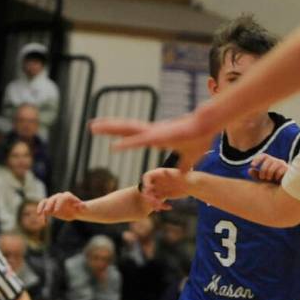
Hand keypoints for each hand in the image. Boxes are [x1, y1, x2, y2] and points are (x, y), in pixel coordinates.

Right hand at [38, 191, 84, 220]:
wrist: (75, 211)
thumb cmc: (80, 209)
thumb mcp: (82, 209)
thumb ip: (82, 207)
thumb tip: (81, 206)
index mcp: (67, 196)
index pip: (62, 197)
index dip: (58, 203)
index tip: (56, 211)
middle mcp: (59, 197)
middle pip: (52, 199)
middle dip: (49, 205)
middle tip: (46, 212)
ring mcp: (53, 202)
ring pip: (45, 202)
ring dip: (41, 207)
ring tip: (40, 214)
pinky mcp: (50, 208)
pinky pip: (43, 209)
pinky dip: (42, 215)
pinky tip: (44, 222)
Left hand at [90, 113, 214, 171]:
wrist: (207, 129)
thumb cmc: (200, 139)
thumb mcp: (189, 158)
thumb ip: (183, 165)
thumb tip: (183, 173)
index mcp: (156, 136)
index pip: (133, 133)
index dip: (121, 133)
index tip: (109, 133)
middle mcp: (151, 132)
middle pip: (125, 129)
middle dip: (108, 128)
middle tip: (92, 126)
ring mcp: (153, 133)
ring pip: (127, 130)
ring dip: (110, 130)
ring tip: (93, 127)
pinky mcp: (159, 137)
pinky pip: (139, 142)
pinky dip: (127, 144)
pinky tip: (114, 146)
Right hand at [141, 168, 186, 204]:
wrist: (193, 184)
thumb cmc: (189, 178)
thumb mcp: (181, 176)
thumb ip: (172, 174)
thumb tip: (165, 172)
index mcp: (160, 173)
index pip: (147, 176)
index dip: (145, 183)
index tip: (148, 189)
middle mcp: (157, 180)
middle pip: (147, 188)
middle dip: (149, 196)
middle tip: (155, 202)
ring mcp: (159, 188)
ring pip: (151, 196)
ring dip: (154, 203)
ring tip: (161, 207)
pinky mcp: (163, 195)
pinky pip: (157, 201)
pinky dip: (160, 205)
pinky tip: (168, 207)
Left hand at [249, 153, 287, 183]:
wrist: (286, 187)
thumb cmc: (274, 182)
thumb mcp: (264, 179)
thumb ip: (257, 175)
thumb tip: (249, 170)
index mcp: (270, 161)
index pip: (263, 156)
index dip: (257, 159)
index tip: (252, 165)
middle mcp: (276, 161)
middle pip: (267, 160)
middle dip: (263, 170)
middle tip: (262, 177)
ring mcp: (282, 164)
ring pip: (273, 165)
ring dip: (269, 174)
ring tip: (269, 179)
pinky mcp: (287, 169)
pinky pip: (279, 171)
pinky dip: (276, 176)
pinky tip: (277, 179)